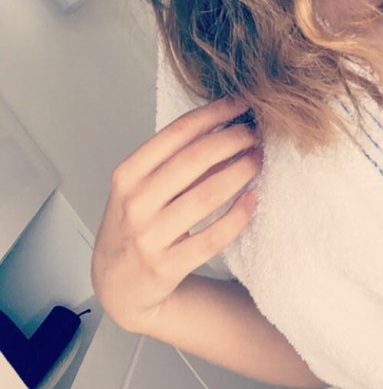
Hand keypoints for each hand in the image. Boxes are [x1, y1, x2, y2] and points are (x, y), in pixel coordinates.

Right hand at [91, 95, 262, 332]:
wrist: (117, 284)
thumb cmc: (136, 222)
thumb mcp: (142, 187)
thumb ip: (176, 160)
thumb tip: (226, 125)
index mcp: (127, 174)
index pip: (177, 132)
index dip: (213, 113)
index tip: (240, 103)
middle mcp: (135, 203)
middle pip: (194, 159)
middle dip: (232, 139)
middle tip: (255, 132)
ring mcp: (149, 237)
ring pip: (206, 196)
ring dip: (239, 172)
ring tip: (258, 159)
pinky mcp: (167, 267)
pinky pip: (211, 238)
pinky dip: (237, 216)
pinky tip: (253, 199)